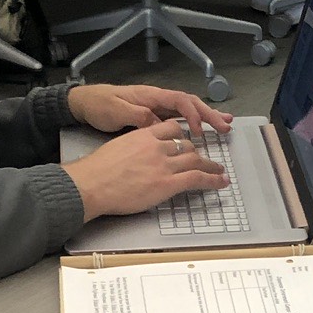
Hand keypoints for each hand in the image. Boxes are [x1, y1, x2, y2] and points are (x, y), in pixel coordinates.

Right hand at [64, 119, 227, 220]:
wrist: (91, 183)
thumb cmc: (96, 172)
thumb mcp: (116, 150)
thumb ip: (131, 151)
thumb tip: (134, 163)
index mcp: (143, 136)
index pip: (171, 129)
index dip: (182, 135)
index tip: (187, 141)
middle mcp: (156, 146)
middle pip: (185, 145)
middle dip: (197, 154)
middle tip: (205, 160)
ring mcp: (164, 164)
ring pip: (195, 160)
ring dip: (211, 166)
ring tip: (219, 171)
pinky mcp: (168, 182)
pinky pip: (197, 178)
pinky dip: (213, 179)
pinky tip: (221, 181)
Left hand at [66, 83, 230, 138]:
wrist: (85, 104)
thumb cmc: (99, 105)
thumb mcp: (116, 111)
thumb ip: (138, 115)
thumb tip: (158, 123)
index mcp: (151, 96)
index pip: (180, 101)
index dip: (192, 114)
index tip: (198, 131)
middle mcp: (157, 99)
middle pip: (189, 104)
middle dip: (209, 114)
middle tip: (226, 127)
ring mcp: (156, 107)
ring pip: (186, 110)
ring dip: (206, 117)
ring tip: (224, 125)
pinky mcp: (153, 116)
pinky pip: (177, 119)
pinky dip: (192, 123)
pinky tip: (201, 131)